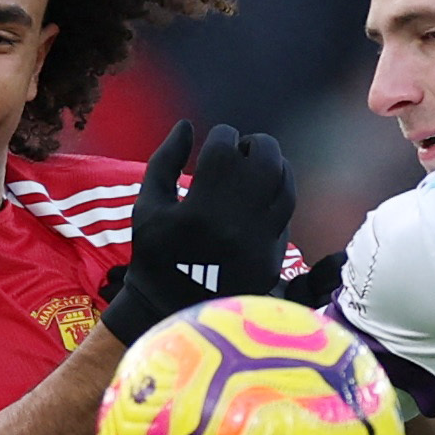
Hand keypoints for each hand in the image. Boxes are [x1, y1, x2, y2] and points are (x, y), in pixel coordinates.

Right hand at [103, 121, 296, 342]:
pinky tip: (264, 194)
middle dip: (256, 144)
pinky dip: (279, 195)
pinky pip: (286, 214)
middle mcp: (236, 223)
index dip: (222, 136)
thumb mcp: (148, 205)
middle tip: (244, 148)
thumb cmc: (154, 254)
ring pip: (284, 185)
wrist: (169, 309)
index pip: (225, 148)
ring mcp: (259, 242)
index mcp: (201, 207)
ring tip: (258, 167)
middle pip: (266, 160)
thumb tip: (185, 125)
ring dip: (275, 167)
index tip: (216, 141)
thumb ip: (165, 161)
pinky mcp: (272, 258)